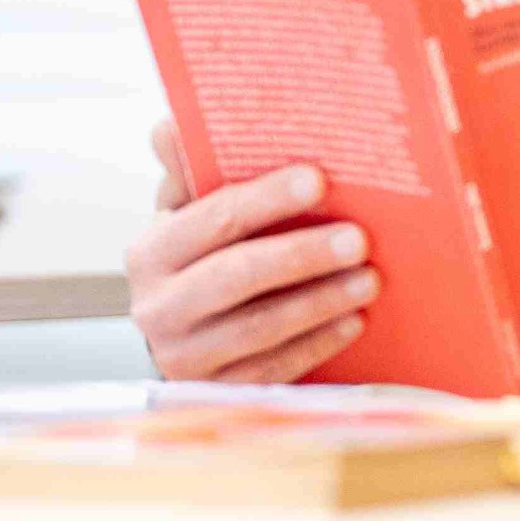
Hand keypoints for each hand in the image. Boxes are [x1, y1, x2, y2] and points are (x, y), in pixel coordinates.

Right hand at [130, 121, 382, 382]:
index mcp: (150, 253)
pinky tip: (354, 321)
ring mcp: (184, 357)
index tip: (319, 180)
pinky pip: (273, 369)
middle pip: (236, 276)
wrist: (189, 341)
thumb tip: (168, 127)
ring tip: (369, 279)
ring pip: (260, 327)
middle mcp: (157, 308)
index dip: (265, 198)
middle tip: (359, 238)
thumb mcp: (188, 218)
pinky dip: (317, 344)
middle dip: (301, 255)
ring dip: (320, 301)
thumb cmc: (203, 262)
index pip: (211, 219)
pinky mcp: (216, 393)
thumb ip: (186, 171)